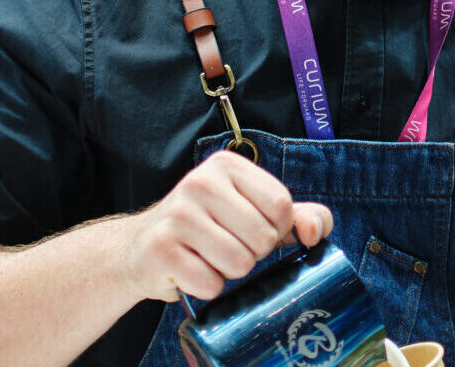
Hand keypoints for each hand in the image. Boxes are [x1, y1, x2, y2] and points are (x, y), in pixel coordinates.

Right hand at [116, 150, 333, 300]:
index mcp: (227, 166)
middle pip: (264, 238)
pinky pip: (211, 284)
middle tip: (226, 246)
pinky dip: (207, 287)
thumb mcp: (253, 212)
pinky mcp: (162, 249)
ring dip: (229, 272)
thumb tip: (314, 231)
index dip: (277, 230)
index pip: (281, 205)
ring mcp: (178, 215)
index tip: (253, 230)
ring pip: (240, 264)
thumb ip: (297, 216)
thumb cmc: (207, 229)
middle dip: (253, 254)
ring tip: (208, 258)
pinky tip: (190, 272)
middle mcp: (200, 182)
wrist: (140, 249)